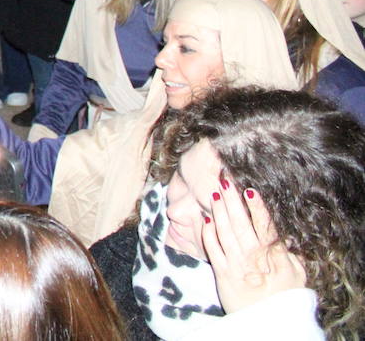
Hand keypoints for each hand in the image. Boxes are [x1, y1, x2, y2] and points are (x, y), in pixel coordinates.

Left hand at [203, 182, 306, 314]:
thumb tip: (285, 234)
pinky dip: (209, 234)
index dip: (258, 208)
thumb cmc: (286, 297)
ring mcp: (238, 265)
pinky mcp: (223, 274)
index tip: (250, 190)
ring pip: (226, 232)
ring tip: (215, 194)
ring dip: (220, 212)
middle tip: (225, 181)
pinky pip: (213, 250)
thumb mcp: (297, 275)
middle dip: (233, 201)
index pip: (266, 226)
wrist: (270, 322)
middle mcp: (255, 258)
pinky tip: (207, 221)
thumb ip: (291, 253)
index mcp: (276, 257)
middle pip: (242, 224)